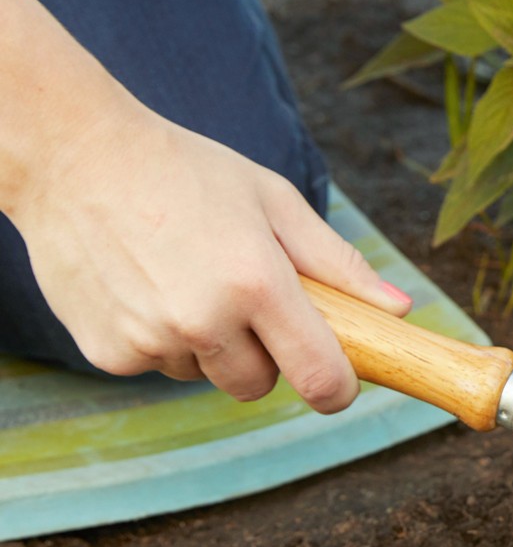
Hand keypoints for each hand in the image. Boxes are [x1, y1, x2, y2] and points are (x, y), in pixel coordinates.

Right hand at [9, 101, 410, 409]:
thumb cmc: (190, 172)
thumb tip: (400, 309)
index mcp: (257, 282)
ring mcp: (150, 340)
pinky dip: (159, 339)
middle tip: (244, 299)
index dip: (337, 389)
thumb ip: (338, 263)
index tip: (339, 382)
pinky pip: (156, 366)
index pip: (318, 376)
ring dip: (207, 345)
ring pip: (204, 375)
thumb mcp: (275, 202)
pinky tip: (146, 285)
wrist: (77, 157)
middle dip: (264, 356)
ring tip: (186, 277)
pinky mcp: (107, 353)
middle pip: (259, 386)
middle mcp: (203, 320)